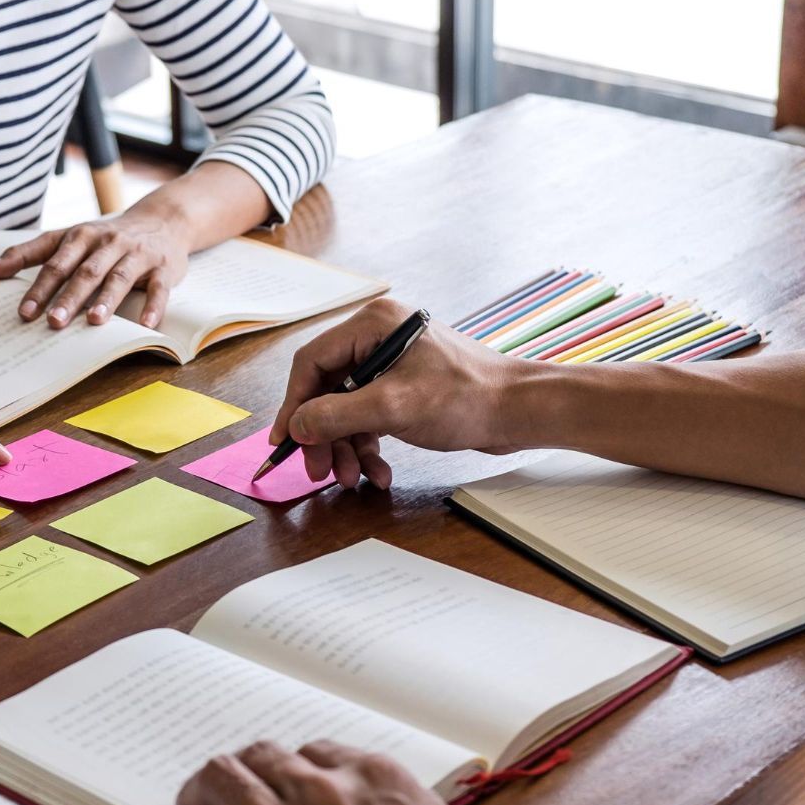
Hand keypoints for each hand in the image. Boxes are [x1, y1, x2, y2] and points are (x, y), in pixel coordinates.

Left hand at [0, 214, 190, 328]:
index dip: (39, 287)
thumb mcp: (66, 238)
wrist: (162, 220)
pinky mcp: (163, 267)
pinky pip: (159, 288)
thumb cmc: (105, 237)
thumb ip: (27, 253)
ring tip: (94, 321)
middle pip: (85, 272)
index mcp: (80, 236)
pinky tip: (145, 325)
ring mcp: (136, 254)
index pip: (55, 262)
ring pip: (119, 277)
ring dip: (106, 299)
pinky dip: (153, 306)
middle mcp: (107, 242)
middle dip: (68, 297)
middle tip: (53, 322)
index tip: (24, 312)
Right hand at [272, 299, 527, 488]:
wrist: (521, 410)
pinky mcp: (407, 387)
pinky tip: (378, 472)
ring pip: (349, 409)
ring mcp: (393, 363)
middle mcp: (379, 338)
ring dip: (347, 447)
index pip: (312, 363)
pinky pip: (372, 417)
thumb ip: (336, 416)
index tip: (284, 441)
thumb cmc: (467, 398)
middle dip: (324, 435)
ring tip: (351, 478)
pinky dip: (370, 446)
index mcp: (373, 326)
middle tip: (320, 471)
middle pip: (328, 389)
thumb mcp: (393, 408)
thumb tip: (296, 426)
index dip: (294, 404)